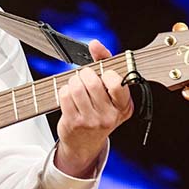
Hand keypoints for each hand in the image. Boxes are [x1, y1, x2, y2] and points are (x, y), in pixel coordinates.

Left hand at [54, 40, 132, 176]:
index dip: (107, 74)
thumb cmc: (99, 111)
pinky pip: (65, 95)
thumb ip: (105, 63)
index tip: (104, 75)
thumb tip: (95, 44)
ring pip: (76, 87)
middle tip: (85, 78)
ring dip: (73, 81)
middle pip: (92, 82)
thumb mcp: (109, 91)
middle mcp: (110, 116)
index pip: (118, 84)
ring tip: (76, 86)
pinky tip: (69, 96)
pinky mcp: (73, 123)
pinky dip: (64, 90)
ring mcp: (91, 121)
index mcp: (124, 107)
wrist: (85, 143)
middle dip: (85, 74)